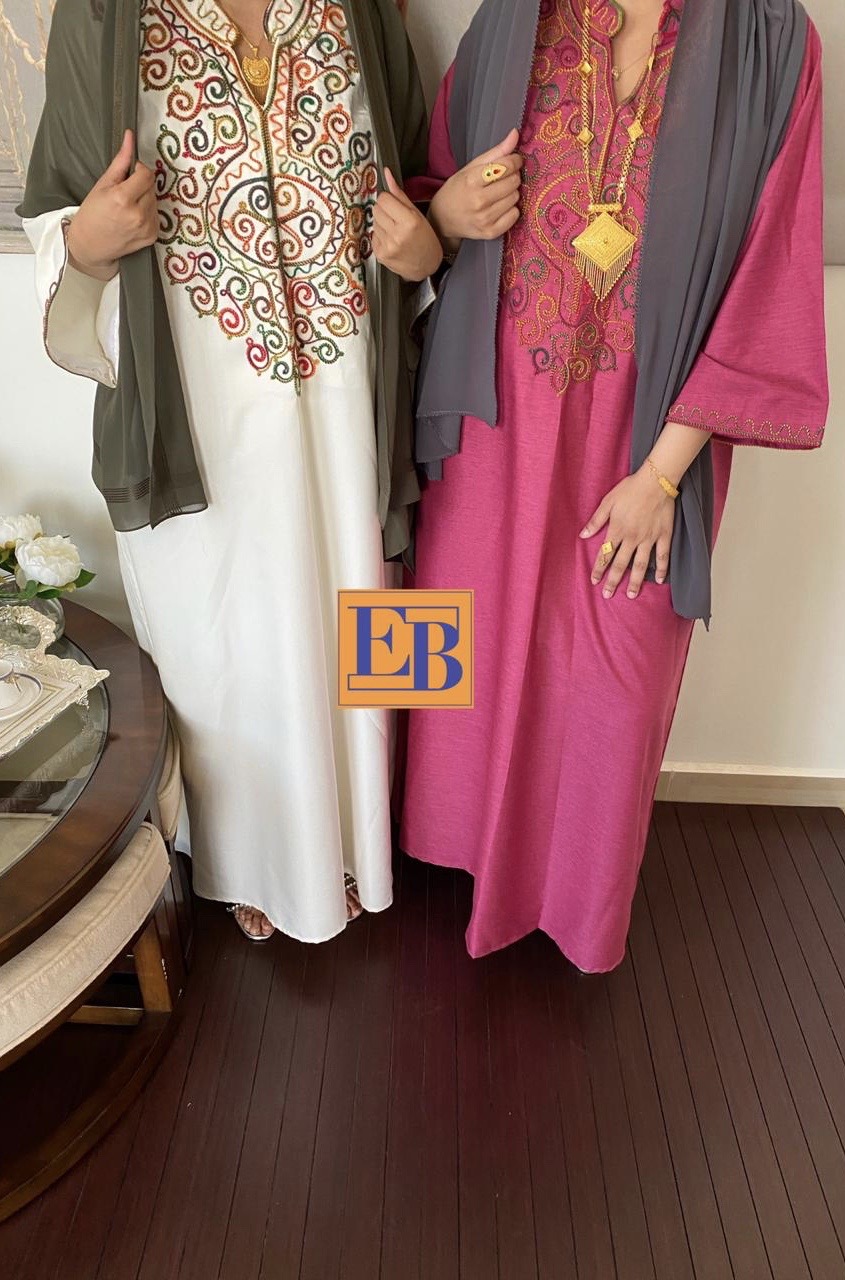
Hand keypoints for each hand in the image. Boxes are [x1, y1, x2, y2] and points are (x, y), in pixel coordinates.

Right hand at [66, 130, 158, 281]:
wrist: (90, 245)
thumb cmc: (92, 214)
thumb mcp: (103, 184)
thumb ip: (120, 161)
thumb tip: (130, 137)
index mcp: (123, 199)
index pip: (147, 174)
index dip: (139, 170)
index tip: (129, 174)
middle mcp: (138, 215)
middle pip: (151, 187)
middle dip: (140, 185)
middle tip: (124, 193)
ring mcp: (147, 227)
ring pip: (155, 200)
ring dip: (145, 199)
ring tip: (127, 207)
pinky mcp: (153, 236)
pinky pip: (156, 215)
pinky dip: (148, 212)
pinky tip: (133, 217)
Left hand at [372, 168, 444, 282]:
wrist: (426, 266)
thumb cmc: (425, 238)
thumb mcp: (417, 214)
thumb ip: (399, 194)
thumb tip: (386, 173)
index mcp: (409, 222)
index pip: (383, 198)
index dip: (388, 199)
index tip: (395, 205)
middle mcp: (396, 235)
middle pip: (376, 209)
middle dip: (384, 210)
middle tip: (396, 219)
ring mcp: (387, 246)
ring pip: (374, 221)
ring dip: (382, 223)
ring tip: (395, 231)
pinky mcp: (380, 255)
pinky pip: (373, 235)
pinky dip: (380, 235)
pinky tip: (392, 241)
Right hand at [428, 128, 522, 251]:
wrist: (442, 220)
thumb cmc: (458, 190)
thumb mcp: (471, 168)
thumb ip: (496, 151)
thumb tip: (516, 133)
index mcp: (471, 180)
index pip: (506, 166)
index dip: (514, 161)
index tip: (512, 161)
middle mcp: (479, 201)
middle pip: (514, 182)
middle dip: (512, 177)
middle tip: (502, 180)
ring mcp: (485, 219)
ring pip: (515, 198)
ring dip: (511, 194)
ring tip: (498, 195)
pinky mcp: (490, 232)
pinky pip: (514, 215)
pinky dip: (511, 210)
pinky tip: (499, 208)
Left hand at [579, 466, 676, 599]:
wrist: (655, 481)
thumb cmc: (630, 489)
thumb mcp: (608, 502)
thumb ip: (596, 520)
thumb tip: (582, 535)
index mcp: (617, 530)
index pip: (605, 554)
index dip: (599, 569)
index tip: (594, 581)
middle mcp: (632, 538)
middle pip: (621, 564)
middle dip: (613, 581)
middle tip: (608, 595)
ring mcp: (649, 539)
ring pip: (641, 565)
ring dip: (635, 582)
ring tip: (631, 595)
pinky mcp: (663, 536)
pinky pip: (662, 556)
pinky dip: (662, 569)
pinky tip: (660, 580)